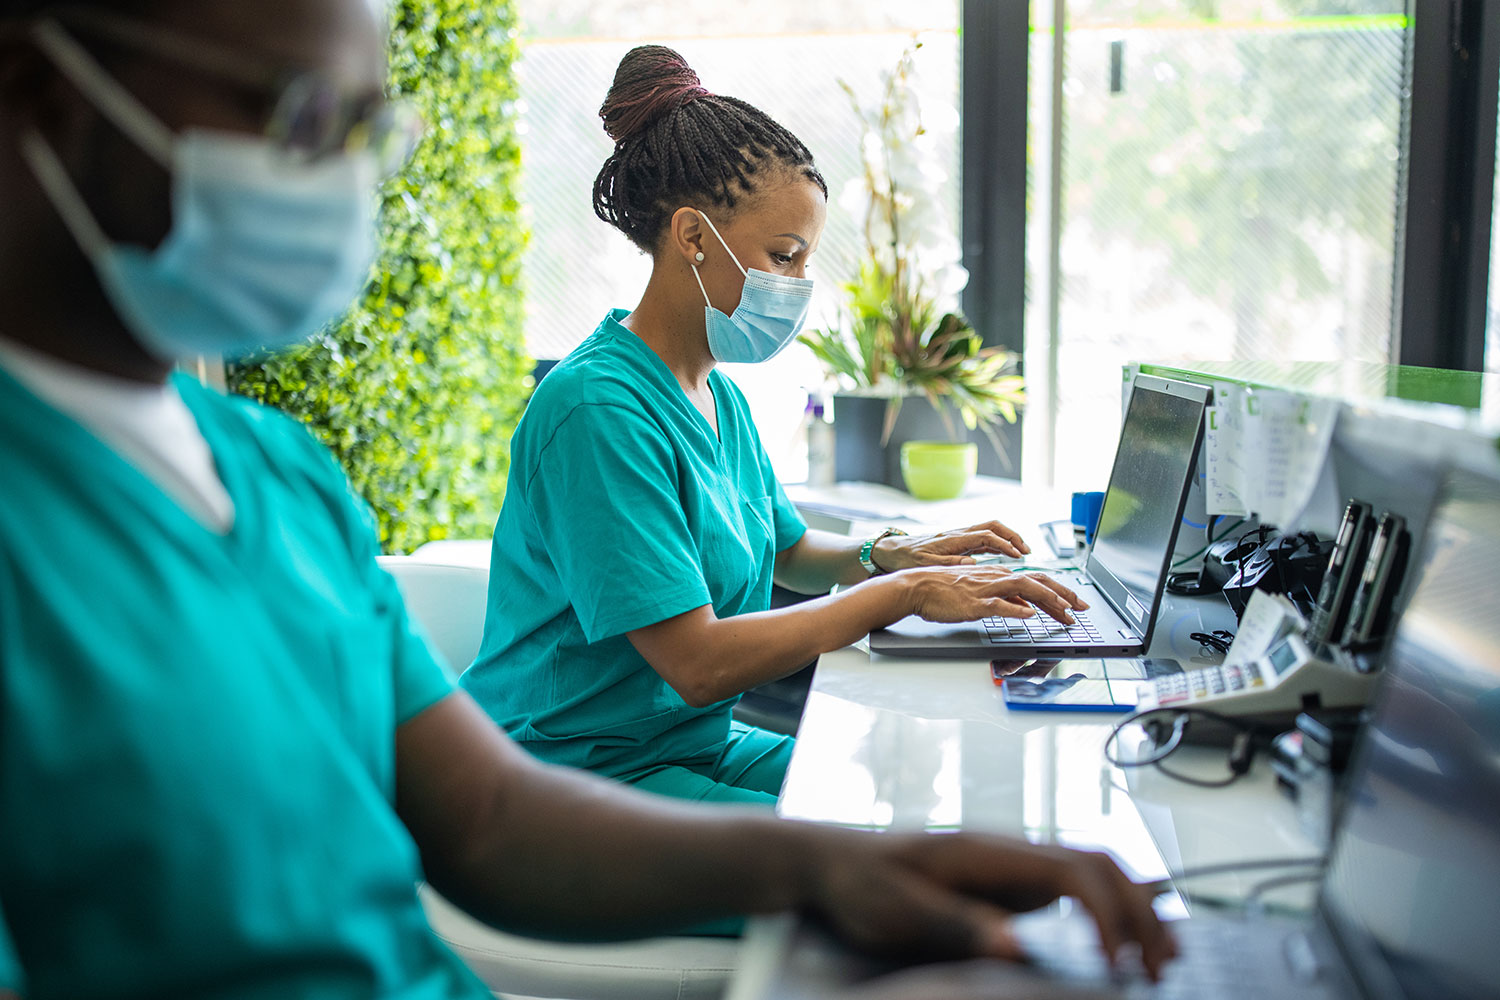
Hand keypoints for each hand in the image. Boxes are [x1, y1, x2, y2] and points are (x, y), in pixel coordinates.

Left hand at [807, 832, 1176, 981]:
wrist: (832, 862)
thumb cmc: (861, 883)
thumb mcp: (898, 910)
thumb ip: (956, 924)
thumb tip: (1016, 946)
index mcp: (989, 852)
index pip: (1073, 872)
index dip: (1107, 914)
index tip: (1117, 963)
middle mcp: (1010, 851)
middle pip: (1099, 865)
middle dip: (1140, 912)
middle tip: (1162, 968)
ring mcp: (1012, 865)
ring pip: (1094, 872)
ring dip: (1134, 909)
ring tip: (1161, 960)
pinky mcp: (1008, 884)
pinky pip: (1073, 889)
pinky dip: (1110, 910)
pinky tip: (1125, 941)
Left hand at [873, 521, 1029, 571]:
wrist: (891, 552)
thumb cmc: (906, 559)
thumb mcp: (925, 564)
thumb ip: (949, 564)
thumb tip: (972, 563)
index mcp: (953, 539)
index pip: (986, 536)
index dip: (1005, 545)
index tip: (1018, 556)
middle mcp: (959, 534)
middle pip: (993, 527)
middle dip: (1012, 536)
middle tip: (1027, 550)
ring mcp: (959, 537)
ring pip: (990, 531)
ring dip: (1007, 539)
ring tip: (1022, 553)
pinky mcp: (957, 543)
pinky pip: (982, 539)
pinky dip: (997, 545)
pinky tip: (1005, 555)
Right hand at [898, 566, 1086, 624]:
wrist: (917, 586)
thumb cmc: (945, 591)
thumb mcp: (981, 593)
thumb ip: (1005, 599)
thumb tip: (1027, 609)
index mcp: (999, 576)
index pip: (1037, 580)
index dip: (1060, 591)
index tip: (1076, 605)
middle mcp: (998, 578)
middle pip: (1038, 582)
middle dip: (1064, 595)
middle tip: (1083, 609)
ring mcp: (987, 589)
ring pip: (1025, 590)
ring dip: (1048, 601)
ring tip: (1066, 613)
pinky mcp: (974, 602)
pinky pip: (998, 605)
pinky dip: (1016, 610)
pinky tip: (1029, 617)